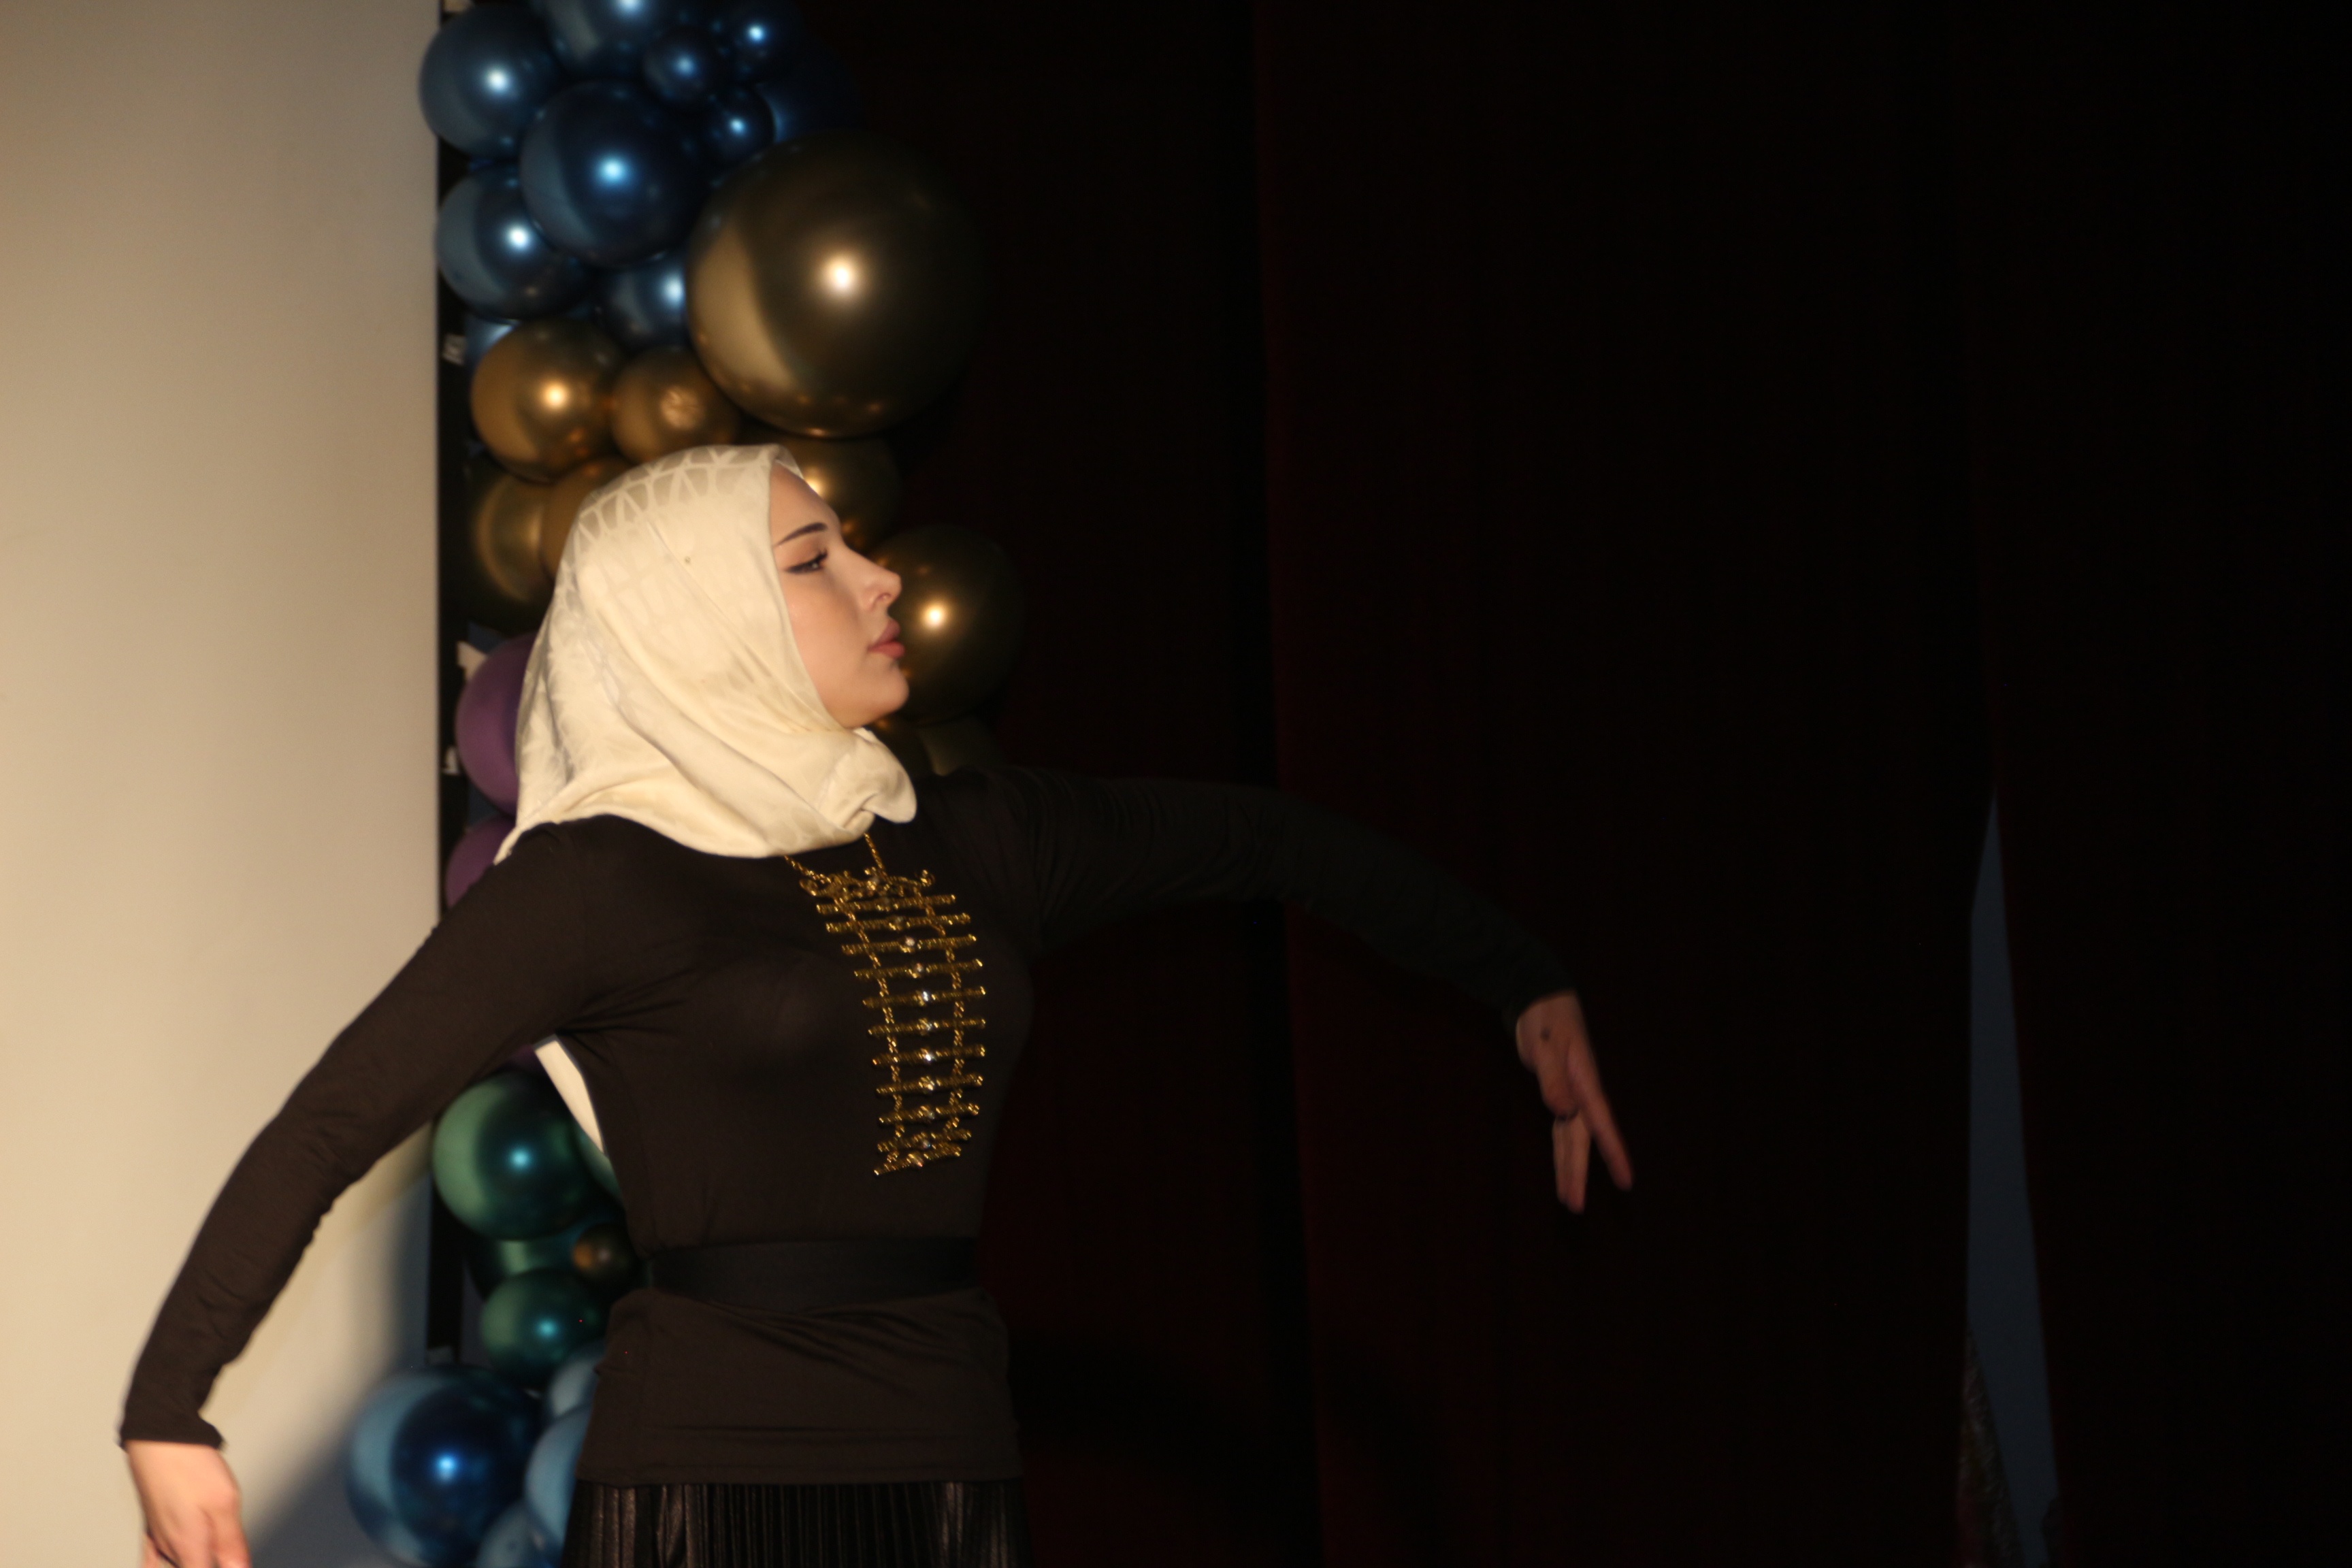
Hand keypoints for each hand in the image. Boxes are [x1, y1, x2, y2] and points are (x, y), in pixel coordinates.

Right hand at [126, 1440, 247, 1567]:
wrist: (159, 1440)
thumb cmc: (191, 1467)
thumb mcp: (224, 1502)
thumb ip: (230, 1542)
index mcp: (188, 1546)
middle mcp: (168, 1547)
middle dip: (207, 1564)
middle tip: (224, 1556)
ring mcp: (157, 1537)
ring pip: (170, 1565)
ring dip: (188, 1563)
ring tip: (205, 1555)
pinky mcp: (152, 1524)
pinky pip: (150, 1560)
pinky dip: (159, 1565)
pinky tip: (170, 1562)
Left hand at [1514, 990, 1632, 1211]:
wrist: (1540, 999)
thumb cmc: (1545, 1018)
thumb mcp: (1545, 1044)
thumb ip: (1552, 1078)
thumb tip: (1562, 1112)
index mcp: (1584, 1082)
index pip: (1601, 1123)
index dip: (1613, 1153)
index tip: (1626, 1181)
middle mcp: (1581, 1093)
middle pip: (1581, 1141)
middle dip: (1578, 1173)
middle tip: (1575, 1207)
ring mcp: (1570, 1094)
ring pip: (1570, 1140)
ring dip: (1569, 1169)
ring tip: (1569, 1202)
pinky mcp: (1557, 1093)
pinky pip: (1561, 1130)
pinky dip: (1561, 1151)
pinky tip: (1563, 1170)